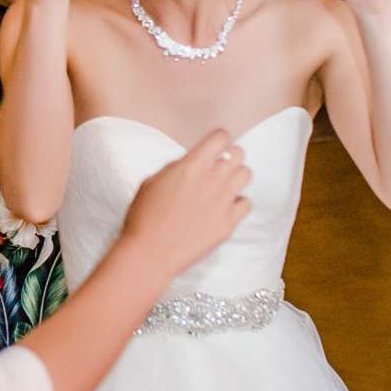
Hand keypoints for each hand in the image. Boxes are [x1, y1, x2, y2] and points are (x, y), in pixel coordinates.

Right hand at [120, 129, 252, 275]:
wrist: (149, 253)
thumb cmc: (144, 217)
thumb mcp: (152, 181)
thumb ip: (177, 168)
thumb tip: (191, 163)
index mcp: (191, 165)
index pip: (221, 137)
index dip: (219, 140)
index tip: (216, 146)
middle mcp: (212, 179)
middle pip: (238, 154)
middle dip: (230, 157)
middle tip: (219, 167)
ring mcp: (223, 201)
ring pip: (246, 174)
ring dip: (236, 177)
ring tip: (223, 186)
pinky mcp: (228, 223)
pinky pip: (246, 203)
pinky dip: (238, 203)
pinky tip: (225, 208)